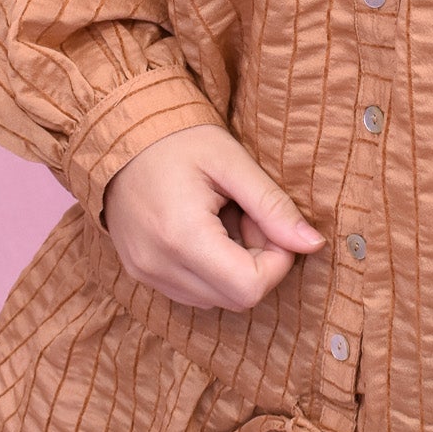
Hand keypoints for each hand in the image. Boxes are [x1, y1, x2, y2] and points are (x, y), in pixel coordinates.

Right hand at [100, 124, 324, 309]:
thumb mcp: (232, 162)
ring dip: (233, 267)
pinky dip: (209, 269)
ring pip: (215, 299)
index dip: (276, 261)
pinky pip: (191, 291)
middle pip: (235, 298)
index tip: (270, 222)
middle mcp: (158, 266)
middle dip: (256, 262)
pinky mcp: (140, 272)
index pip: (249, 287)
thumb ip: (273, 206)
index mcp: (181, 237)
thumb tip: (313, 244)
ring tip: (224, 218)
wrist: (119, 133)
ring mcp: (145, 274)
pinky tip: (204, 230)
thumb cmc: (178, 139)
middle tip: (247, 215)